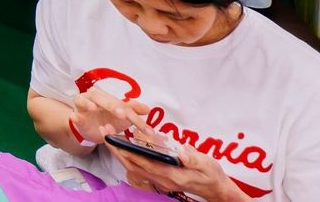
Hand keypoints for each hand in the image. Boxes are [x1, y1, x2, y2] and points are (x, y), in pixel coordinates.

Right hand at [69, 88, 145, 146]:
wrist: (92, 130)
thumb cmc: (108, 120)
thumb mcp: (123, 118)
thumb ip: (133, 111)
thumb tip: (147, 109)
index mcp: (109, 97)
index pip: (124, 106)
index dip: (135, 117)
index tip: (146, 130)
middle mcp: (95, 97)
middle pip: (105, 100)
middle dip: (113, 106)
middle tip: (123, 114)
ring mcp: (83, 105)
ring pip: (85, 100)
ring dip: (89, 104)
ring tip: (94, 108)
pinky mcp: (76, 116)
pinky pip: (74, 115)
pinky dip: (74, 116)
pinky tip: (75, 117)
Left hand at [116, 139, 244, 200]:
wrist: (215, 188)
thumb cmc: (212, 174)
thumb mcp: (208, 164)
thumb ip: (194, 158)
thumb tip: (182, 152)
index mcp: (171, 175)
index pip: (144, 163)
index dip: (128, 151)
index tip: (115, 138)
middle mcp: (162, 180)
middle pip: (133, 166)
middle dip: (117, 149)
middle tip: (105, 132)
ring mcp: (160, 181)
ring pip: (134, 168)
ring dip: (120, 153)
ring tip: (109, 136)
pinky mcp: (159, 178)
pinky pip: (139, 169)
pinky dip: (129, 158)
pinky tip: (123, 147)